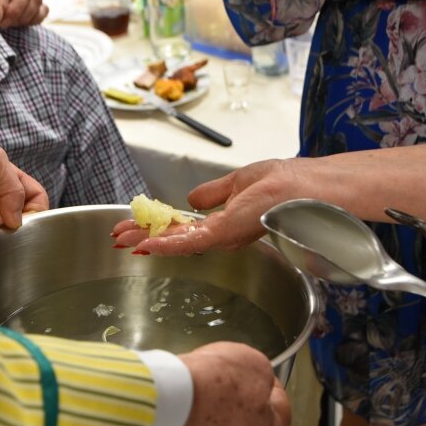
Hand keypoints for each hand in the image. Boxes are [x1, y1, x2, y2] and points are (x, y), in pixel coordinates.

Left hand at [0, 137, 48, 246]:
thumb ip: (15, 189)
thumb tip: (19, 220)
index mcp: (7, 181)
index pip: (35, 197)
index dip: (38, 206)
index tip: (32, 212)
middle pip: (26, 219)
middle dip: (28, 224)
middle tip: (19, 224)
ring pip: (11, 235)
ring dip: (13, 238)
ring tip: (7, 235)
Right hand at [113, 159, 297, 254]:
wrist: (308, 188)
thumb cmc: (286, 183)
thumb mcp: (240, 181)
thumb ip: (214, 193)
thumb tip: (191, 200)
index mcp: (224, 219)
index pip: (182, 225)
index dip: (156, 226)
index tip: (133, 225)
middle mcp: (222, 231)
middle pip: (175, 236)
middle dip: (144, 236)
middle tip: (116, 237)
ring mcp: (224, 234)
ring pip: (178, 242)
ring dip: (148, 241)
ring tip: (122, 241)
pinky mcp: (228, 232)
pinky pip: (192, 241)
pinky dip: (167, 243)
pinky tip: (147, 244)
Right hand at [162, 342, 290, 425]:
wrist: (167, 396)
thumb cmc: (212, 384)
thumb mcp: (255, 363)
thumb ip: (264, 376)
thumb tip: (258, 380)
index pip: (281, 410)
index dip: (272, 385)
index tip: (264, 375)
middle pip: (251, 425)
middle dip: (245, 403)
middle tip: (233, 382)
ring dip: (220, 415)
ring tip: (207, 391)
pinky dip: (196, 421)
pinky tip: (191, 402)